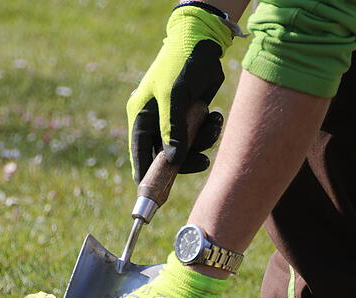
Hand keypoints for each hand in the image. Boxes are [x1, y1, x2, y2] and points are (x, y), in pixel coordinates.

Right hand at [127, 6, 232, 181]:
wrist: (205, 44)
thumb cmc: (182, 65)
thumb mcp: (175, 95)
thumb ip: (173, 129)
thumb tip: (172, 161)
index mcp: (141, 116)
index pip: (140, 153)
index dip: (147, 175)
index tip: (155, 194)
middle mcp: (155, 121)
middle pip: (165, 157)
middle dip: (185, 160)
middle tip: (203, 161)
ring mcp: (174, 121)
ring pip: (186, 149)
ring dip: (203, 143)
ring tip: (213, 124)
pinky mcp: (191, 118)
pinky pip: (199, 137)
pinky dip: (209, 132)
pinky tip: (215, 117)